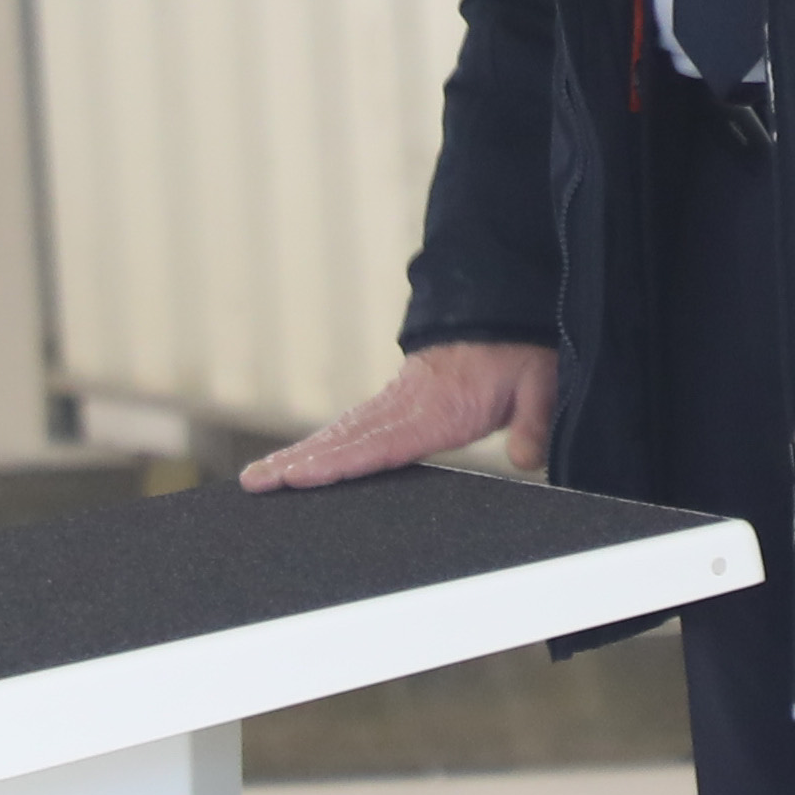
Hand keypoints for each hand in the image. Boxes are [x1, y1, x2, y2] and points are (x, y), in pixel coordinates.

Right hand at [241, 340, 555, 490]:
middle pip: (344, 439)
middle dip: (297, 462)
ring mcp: (396, 404)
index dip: (339, 461)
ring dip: (298, 455)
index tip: (299, 474)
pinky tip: (298, 463)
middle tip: (254, 482)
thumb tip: (523, 457)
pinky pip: (351, 428)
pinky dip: (320, 445)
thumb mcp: (540, 381)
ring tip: (257, 478)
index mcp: (438, 406)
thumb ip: (534, 421)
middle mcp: (406, 405)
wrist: (504, 312)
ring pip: (339, 433)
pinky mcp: (395, 404)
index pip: (381, 442)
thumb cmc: (519, 350)